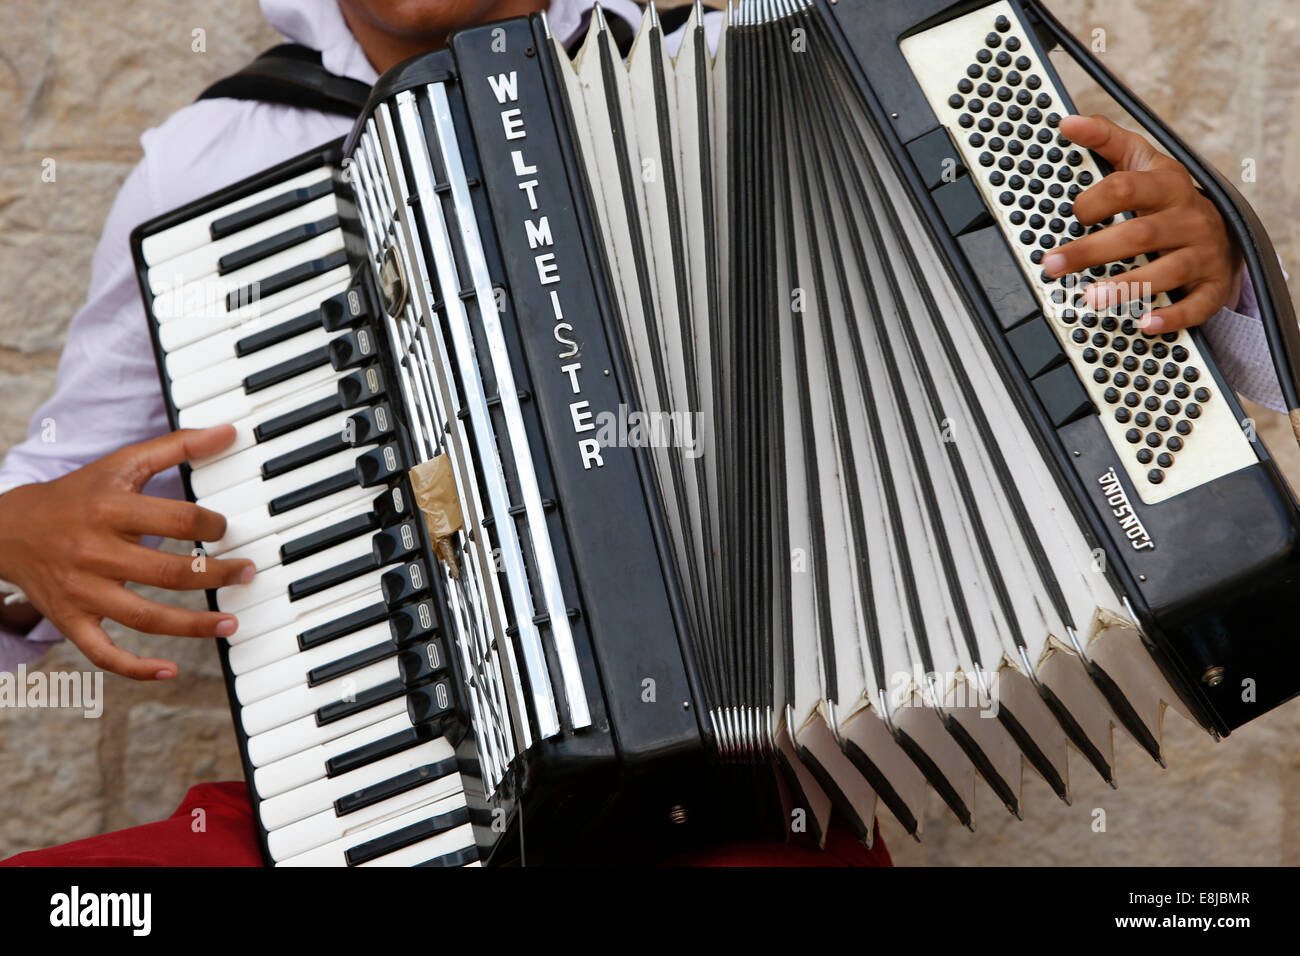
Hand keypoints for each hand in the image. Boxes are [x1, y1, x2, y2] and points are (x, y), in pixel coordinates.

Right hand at [0, 425, 254, 679]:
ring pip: (145, 617)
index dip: (211, 523)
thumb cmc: (78, 495)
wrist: (7, 529)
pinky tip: (170, 670)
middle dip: (216, 575)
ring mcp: (82, 591)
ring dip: (193, 625)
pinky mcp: (70, 620)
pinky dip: (135, 667)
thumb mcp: (121, 464)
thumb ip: (177, 447)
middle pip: (168, 572)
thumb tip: (228, 431)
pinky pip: (103, 653)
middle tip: (248, 573)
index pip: (175, 519)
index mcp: (110, 510)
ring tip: (232, 623)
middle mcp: (95, 552)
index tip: (228, 528)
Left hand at [1042, 114, 1242, 333]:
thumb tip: (1067, 122)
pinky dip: (1172, 315)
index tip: (1073, 214)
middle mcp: (1187, 218)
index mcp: (1167, 186)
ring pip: (1166, 271)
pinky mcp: (1212, 285)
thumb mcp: (1141, 162)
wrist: (1221, 228)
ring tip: (1089, 299)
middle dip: (1093, 251)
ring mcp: (1201, 253)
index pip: (1127, 187)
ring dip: (1126, 286)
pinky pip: (1196, 305)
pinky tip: (1145, 323)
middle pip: (1139, 234)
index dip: (1095, 201)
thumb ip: (1106, 140)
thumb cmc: (1166, 197)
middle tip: (1054, 264)